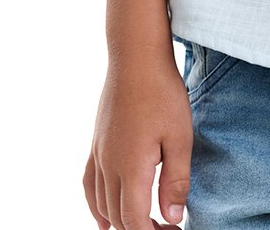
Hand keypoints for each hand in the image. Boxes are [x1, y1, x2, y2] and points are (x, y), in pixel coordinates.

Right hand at [83, 54, 193, 229]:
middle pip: (119, 217)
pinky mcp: (96, 143)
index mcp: (131, 168)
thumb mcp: (180, 137)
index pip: (135, 221)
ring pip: (102, 205)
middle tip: (167, 227)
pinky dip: (96, 207)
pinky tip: (104, 218)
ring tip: (145, 225)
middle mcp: (109, 166)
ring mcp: (99, 154)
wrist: (135, 57)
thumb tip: (173, 218)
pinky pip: (89, 185)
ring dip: (121, 221)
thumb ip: (176, 181)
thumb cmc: (162, 93)